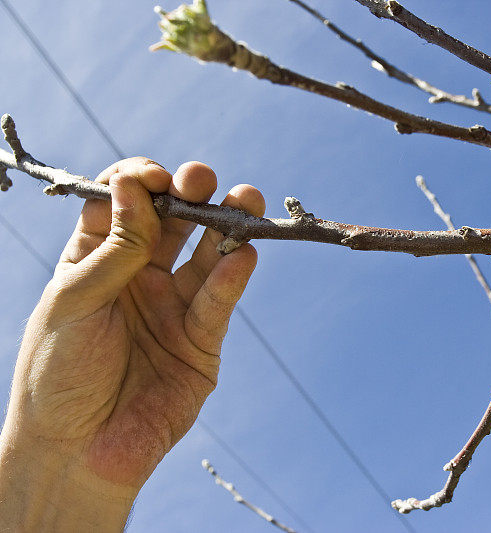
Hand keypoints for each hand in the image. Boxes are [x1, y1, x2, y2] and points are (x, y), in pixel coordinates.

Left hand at [0, 158, 263, 529]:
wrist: (75, 452)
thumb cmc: (57, 373)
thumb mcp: (74, 301)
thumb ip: (114, 249)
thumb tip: (135, 185)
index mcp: (97, 261)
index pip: (123, 204)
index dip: (139, 182)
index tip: (151, 178)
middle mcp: (140, 277)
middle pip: (172, 222)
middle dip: (190, 193)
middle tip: (202, 178)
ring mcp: (173, 307)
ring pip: (207, 256)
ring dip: (226, 225)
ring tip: (245, 200)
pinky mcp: (202, 341)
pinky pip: (218, 303)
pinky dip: (231, 278)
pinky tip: (242, 255)